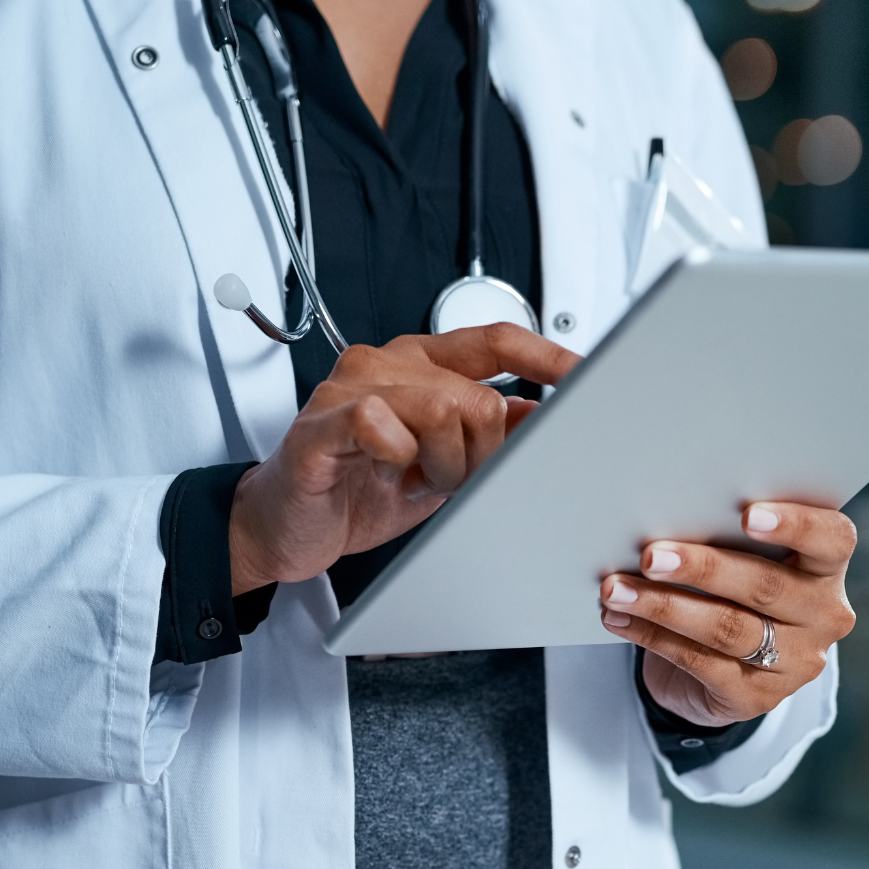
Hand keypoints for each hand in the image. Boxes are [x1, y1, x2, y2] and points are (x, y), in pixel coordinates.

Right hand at [229, 323, 578, 592]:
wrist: (282, 528)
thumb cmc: (357, 490)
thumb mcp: (443, 465)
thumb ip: (490, 436)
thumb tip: (549, 418)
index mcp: (421, 364)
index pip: (495, 340)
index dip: (546, 357)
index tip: (586, 376)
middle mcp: (387, 363)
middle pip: (476, 393)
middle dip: (482, 453)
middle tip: (455, 481)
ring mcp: (351, 387)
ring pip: (440, 408)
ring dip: (443, 464)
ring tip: (417, 482)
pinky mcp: (322, 423)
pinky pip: (382, 424)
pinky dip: (398, 458)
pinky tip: (387, 474)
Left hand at [599, 502, 856, 727]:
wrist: (725, 667)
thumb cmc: (733, 589)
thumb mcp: (745, 558)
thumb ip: (728, 538)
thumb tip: (665, 515)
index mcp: (828, 568)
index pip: (832, 540)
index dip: (796, 525)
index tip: (748, 514)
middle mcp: (823, 616)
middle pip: (765, 586)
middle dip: (702, 568)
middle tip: (650, 555)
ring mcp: (795, 663)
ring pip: (726, 628)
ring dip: (663, 606)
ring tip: (617, 590)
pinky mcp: (757, 697)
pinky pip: (699, 663)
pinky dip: (652, 637)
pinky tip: (620, 619)